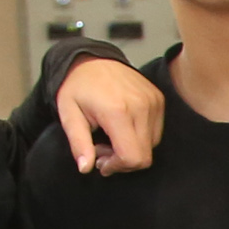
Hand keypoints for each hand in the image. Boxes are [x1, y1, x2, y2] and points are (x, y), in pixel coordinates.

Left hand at [56, 57, 164, 174]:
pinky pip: (156, 131)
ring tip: (111, 137)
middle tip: (103, 150)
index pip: (133, 157)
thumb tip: (85, 168)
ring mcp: (153, 102)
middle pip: (144, 156)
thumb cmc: (78, 87)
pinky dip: (140, 137)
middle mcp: (141, 106)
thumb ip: (79, 144)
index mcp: (117, 111)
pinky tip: (122, 128)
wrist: (92, 59)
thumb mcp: (69, 115)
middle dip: (123, 161)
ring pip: (152, 146)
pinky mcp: (158, 99)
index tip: (101, 162)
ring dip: (132, 149)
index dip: (117, 167)